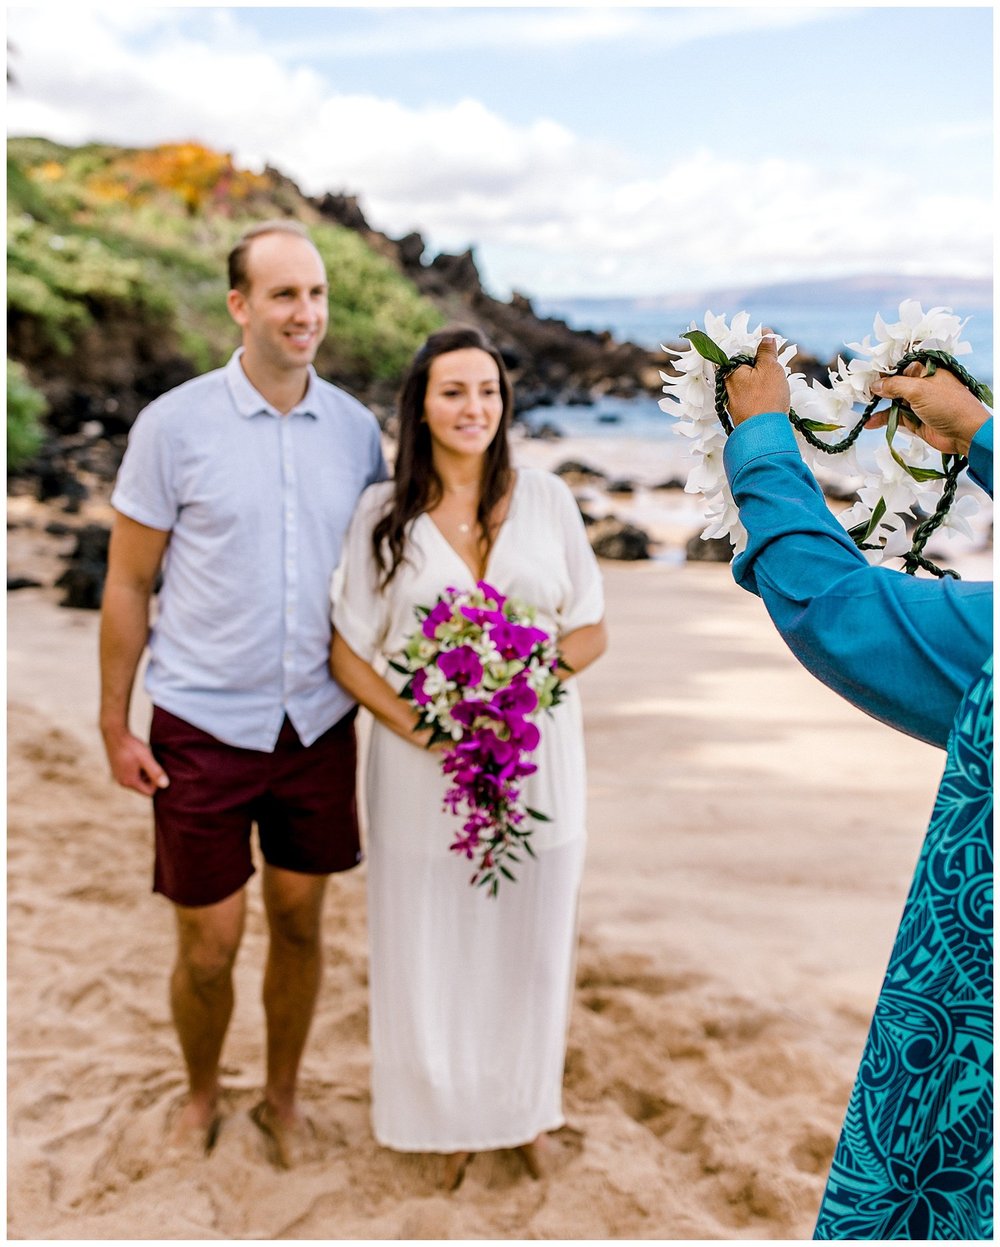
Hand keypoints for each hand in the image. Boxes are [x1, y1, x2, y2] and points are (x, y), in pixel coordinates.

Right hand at [101, 728, 169, 795]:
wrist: (114, 734)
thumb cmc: (131, 746)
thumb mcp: (146, 758)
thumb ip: (155, 772)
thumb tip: (165, 785)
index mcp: (129, 782)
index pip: (149, 792)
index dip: (157, 782)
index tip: (158, 768)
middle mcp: (122, 782)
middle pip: (143, 787)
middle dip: (150, 777)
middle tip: (152, 762)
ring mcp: (118, 776)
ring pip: (138, 780)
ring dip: (144, 772)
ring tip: (145, 759)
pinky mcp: (116, 770)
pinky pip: (131, 775)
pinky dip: (137, 769)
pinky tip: (138, 757)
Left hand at [724, 333, 789, 424]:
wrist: (764, 433)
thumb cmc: (765, 398)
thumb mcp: (769, 367)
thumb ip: (766, 350)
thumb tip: (765, 335)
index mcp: (728, 370)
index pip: (737, 348)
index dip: (754, 343)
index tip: (768, 342)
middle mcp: (725, 384)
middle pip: (743, 364)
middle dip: (759, 361)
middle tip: (774, 361)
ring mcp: (732, 398)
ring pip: (747, 379)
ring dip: (761, 375)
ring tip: (775, 379)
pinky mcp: (741, 410)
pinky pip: (750, 392)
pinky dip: (760, 389)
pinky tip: (771, 392)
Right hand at [868, 361, 989, 456]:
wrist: (965, 433)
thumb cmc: (949, 405)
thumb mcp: (919, 390)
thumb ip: (895, 386)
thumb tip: (875, 385)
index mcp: (925, 369)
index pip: (899, 364)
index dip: (882, 368)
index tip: (864, 373)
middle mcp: (920, 384)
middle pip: (893, 382)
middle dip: (876, 387)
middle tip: (858, 390)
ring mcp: (917, 402)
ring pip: (891, 400)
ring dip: (877, 404)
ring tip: (861, 406)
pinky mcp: (914, 419)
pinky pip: (893, 417)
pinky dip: (882, 419)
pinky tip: (869, 423)